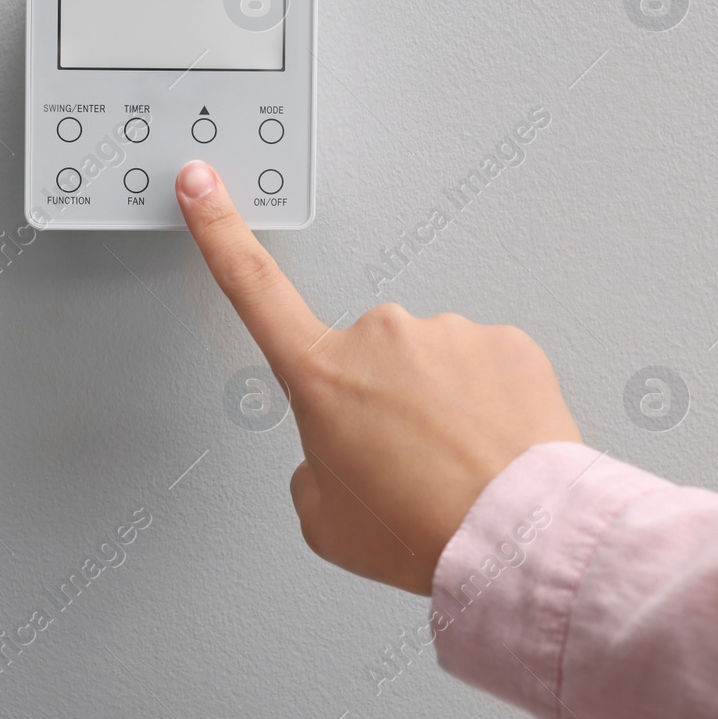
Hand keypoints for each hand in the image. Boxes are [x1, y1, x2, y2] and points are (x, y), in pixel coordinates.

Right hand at [175, 160, 581, 594]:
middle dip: (380, 397)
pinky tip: (491, 445)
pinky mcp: (504, 341)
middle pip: (365, 356)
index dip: (218, 228)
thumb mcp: (325, 520)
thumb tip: (335, 457)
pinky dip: (487, 402)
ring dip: (439, 403)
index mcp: (320, 375)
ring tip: (456, 464)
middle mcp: (379, 338)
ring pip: (429, 362)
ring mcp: (445, 333)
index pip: (251, 285)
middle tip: (405, 461)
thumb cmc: (422, 530)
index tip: (201, 183)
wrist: (516, 535)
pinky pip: (484, 366)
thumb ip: (312, 470)